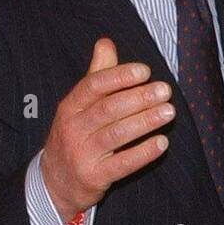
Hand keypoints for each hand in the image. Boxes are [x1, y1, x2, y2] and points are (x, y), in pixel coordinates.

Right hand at [40, 38, 174, 222]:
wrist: (54, 182)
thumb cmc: (75, 135)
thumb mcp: (79, 106)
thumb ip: (97, 75)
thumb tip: (106, 42)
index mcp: (71, 106)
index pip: (93, 86)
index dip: (119, 76)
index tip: (145, 71)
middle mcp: (73, 129)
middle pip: (108, 109)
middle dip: (139, 98)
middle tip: (165, 90)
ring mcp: (82, 154)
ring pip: (116, 135)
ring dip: (145, 122)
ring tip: (169, 112)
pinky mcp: (94, 177)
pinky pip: (122, 165)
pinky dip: (143, 153)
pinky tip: (162, 143)